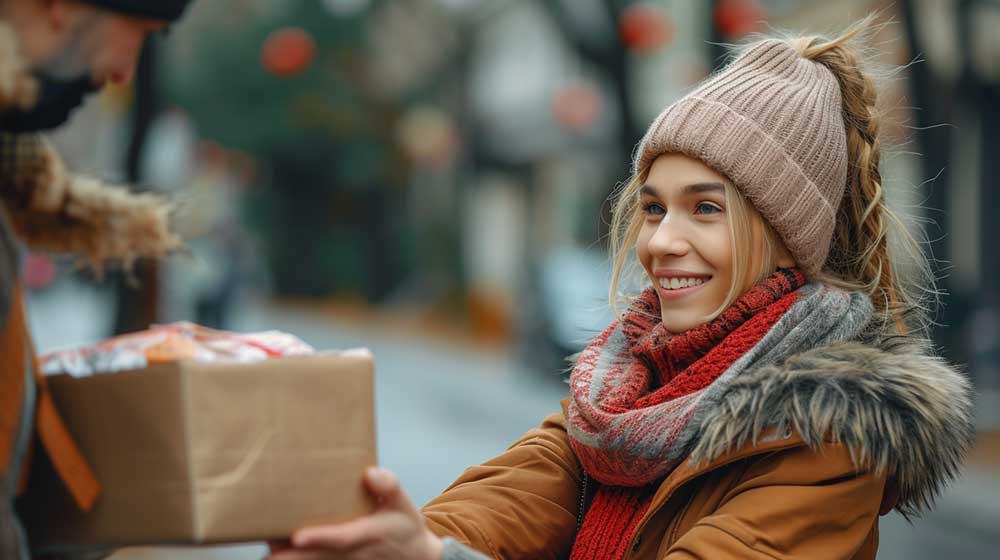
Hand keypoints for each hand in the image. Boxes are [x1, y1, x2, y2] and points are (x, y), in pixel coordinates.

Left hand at [266, 467, 443, 559]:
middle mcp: (353, 553)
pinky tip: (281, 549)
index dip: (319, 538)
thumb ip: (388, 485)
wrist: (416, 557)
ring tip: (267, 543)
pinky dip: (299, 559)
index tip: (297, 536)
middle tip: (266, 543)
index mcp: (368, 534)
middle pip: (315, 559)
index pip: (341, 538)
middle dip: (289, 555)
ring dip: (290, 557)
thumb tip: (370, 472)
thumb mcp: (402, 502)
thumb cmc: (403, 526)